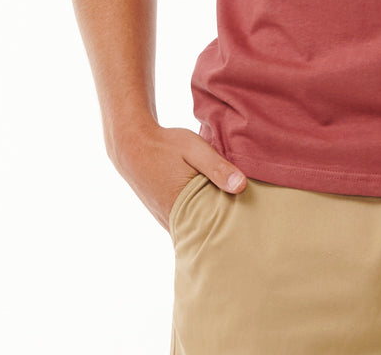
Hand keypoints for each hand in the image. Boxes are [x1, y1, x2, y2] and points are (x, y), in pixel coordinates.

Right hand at [109, 123, 246, 229]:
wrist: (131, 145)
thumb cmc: (166, 146)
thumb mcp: (195, 149)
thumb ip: (217, 168)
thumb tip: (241, 187)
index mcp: (182, 209)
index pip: (210, 234)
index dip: (229, 234)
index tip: (248, 234)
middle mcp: (172, 220)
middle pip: (203, 235)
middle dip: (222, 233)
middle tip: (245, 233)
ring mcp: (166, 219)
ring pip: (193, 231)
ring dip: (209, 226)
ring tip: (233, 222)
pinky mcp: (163, 214)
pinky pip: (184, 223)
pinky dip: (197, 219)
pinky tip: (211, 210)